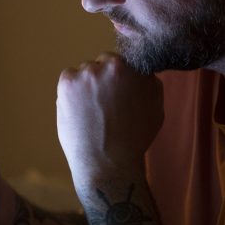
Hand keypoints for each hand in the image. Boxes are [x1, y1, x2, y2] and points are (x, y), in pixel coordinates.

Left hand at [56, 52, 163, 184]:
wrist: (109, 162)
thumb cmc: (134, 139)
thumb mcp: (156, 107)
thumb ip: (149, 82)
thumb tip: (140, 71)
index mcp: (135, 68)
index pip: (123, 62)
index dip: (119, 80)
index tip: (116, 94)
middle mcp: (112, 65)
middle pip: (103, 63)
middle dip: (102, 79)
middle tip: (103, 105)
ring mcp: (88, 73)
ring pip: (85, 71)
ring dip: (86, 85)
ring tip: (91, 112)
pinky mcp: (68, 83)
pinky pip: (69, 77)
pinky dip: (71, 91)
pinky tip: (79, 110)